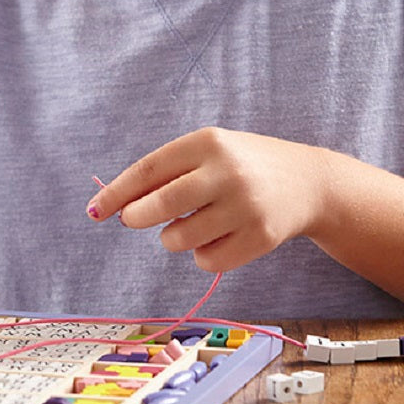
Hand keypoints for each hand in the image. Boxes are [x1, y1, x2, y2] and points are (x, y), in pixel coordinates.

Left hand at [88, 127, 325, 271]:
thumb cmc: (243, 165)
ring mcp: (246, 206)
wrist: (309, 182)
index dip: (117, 192)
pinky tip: (219, 237)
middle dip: (136, 217)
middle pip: (162, 204)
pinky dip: (202, 256)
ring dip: (173, 238)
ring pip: (180, 238)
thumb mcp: (209, 153)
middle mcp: (228, 171)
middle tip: (132, 220)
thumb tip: (115, 205)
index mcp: (208, 142)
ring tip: (191, 223)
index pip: (149, 169)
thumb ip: (166, 173)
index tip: (94, 211)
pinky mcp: (261, 238)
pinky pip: (207, 261)